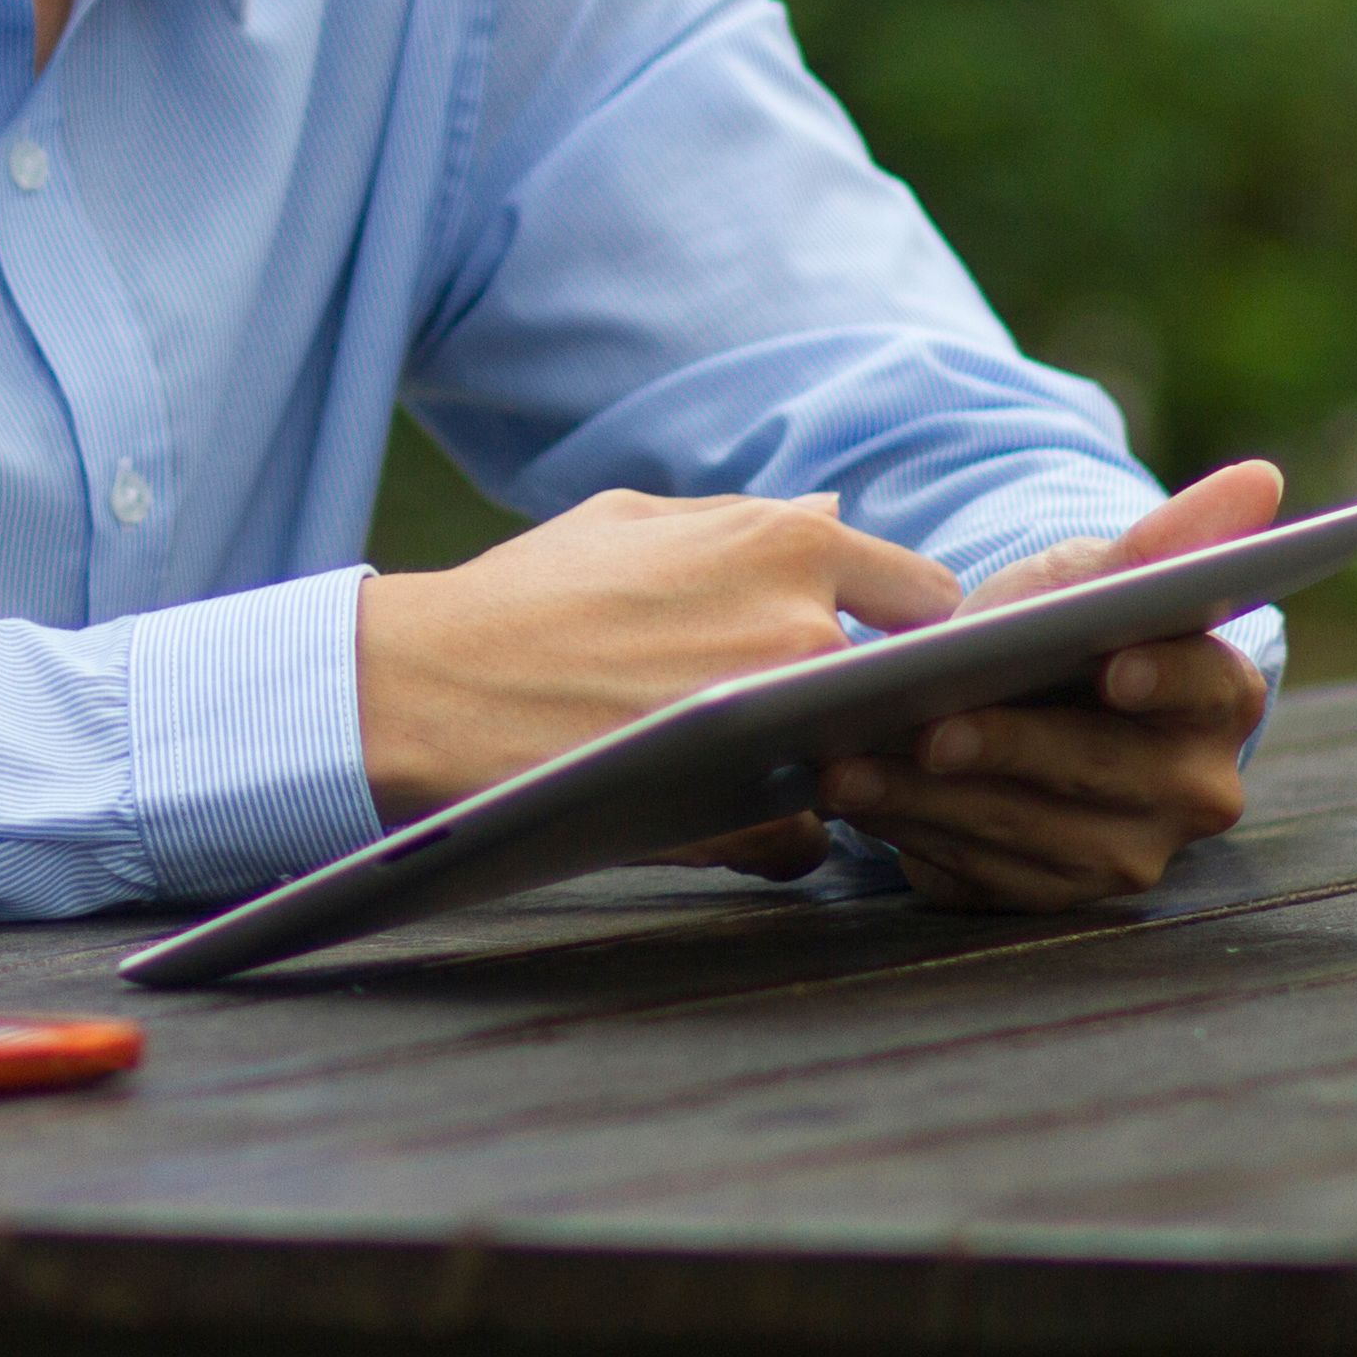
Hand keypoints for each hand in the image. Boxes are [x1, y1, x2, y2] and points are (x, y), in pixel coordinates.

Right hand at [356, 488, 962, 828]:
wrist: (429, 693)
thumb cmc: (523, 600)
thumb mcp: (632, 521)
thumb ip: (747, 522)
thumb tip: (836, 519)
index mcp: (788, 546)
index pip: (928, 594)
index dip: (902, 623)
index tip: (872, 644)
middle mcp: (805, 631)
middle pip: (901, 686)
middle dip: (859, 695)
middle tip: (798, 704)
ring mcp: (781, 732)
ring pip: (856, 760)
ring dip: (816, 762)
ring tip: (741, 755)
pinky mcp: (747, 818)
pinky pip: (805, 837)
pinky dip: (770, 830)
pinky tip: (711, 808)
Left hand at [822, 460, 1281, 911]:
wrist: (1000, 691)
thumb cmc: (1057, 622)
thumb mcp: (1095, 572)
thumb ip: (1168, 538)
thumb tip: (1261, 476)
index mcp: (1223, 698)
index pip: (1205, 685)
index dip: (1162, 678)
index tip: (1111, 665)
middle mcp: (1193, 791)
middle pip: (1100, 769)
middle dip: (1008, 746)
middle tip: (929, 726)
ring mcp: (1126, 854)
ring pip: (1030, 829)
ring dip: (936, 798)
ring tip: (851, 762)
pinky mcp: (1051, 892)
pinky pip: (983, 873)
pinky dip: (914, 834)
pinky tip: (855, 799)